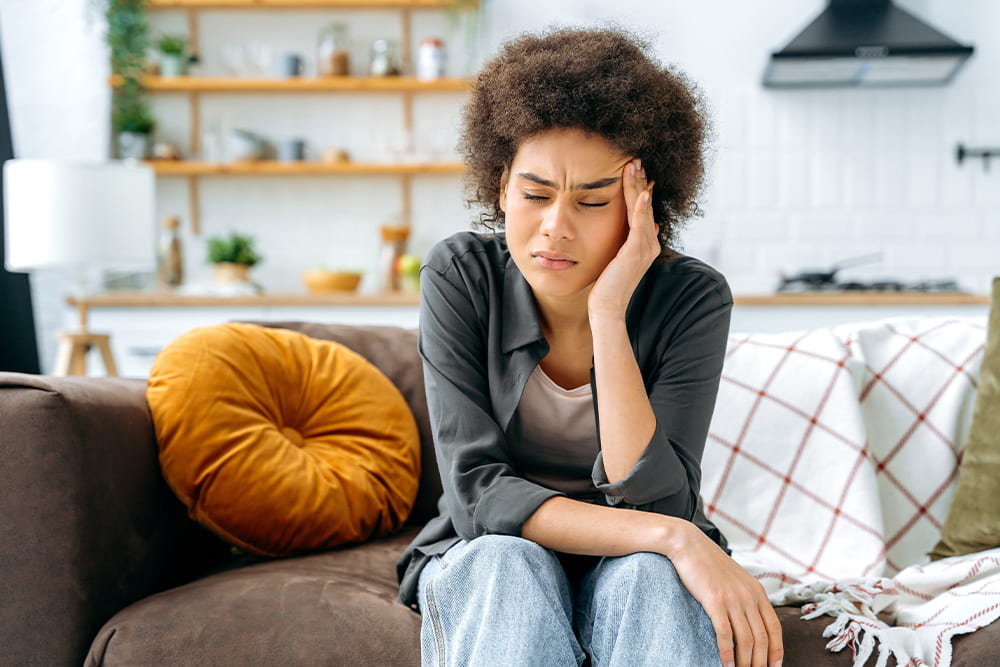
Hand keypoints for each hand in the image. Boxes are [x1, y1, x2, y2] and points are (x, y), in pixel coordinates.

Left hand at [587, 158, 659, 320]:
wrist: (606, 307)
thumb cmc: (607, 285)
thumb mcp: (618, 258)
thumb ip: (629, 242)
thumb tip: (646, 226)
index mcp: (645, 243)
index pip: (642, 209)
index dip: (639, 188)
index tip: (633, 169)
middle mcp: (649, 244)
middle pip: (644, 206)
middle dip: (639, 181)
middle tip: (635, 159)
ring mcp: (645, 248)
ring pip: (642, 211)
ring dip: (639, 187)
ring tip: (635, 166)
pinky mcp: (636, 254)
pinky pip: (640, 226)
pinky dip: (642, 209)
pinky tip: (642, 193)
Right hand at [666, 522, 783, 666]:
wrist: (689, 544)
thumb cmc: (709, 563)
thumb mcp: (736, 579)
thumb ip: (746, 597)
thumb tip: (751, 621)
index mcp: (757, 591)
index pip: (775, 628)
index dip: (777, 651)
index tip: (774, 666)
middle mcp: (749, 596)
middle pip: (762, 638)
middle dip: (761, 662)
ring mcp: (733, 598)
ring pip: (746, 640)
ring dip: (745, 662)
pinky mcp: (715, 600)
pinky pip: (725, 633)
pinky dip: (727, 653)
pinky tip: (726, 663)